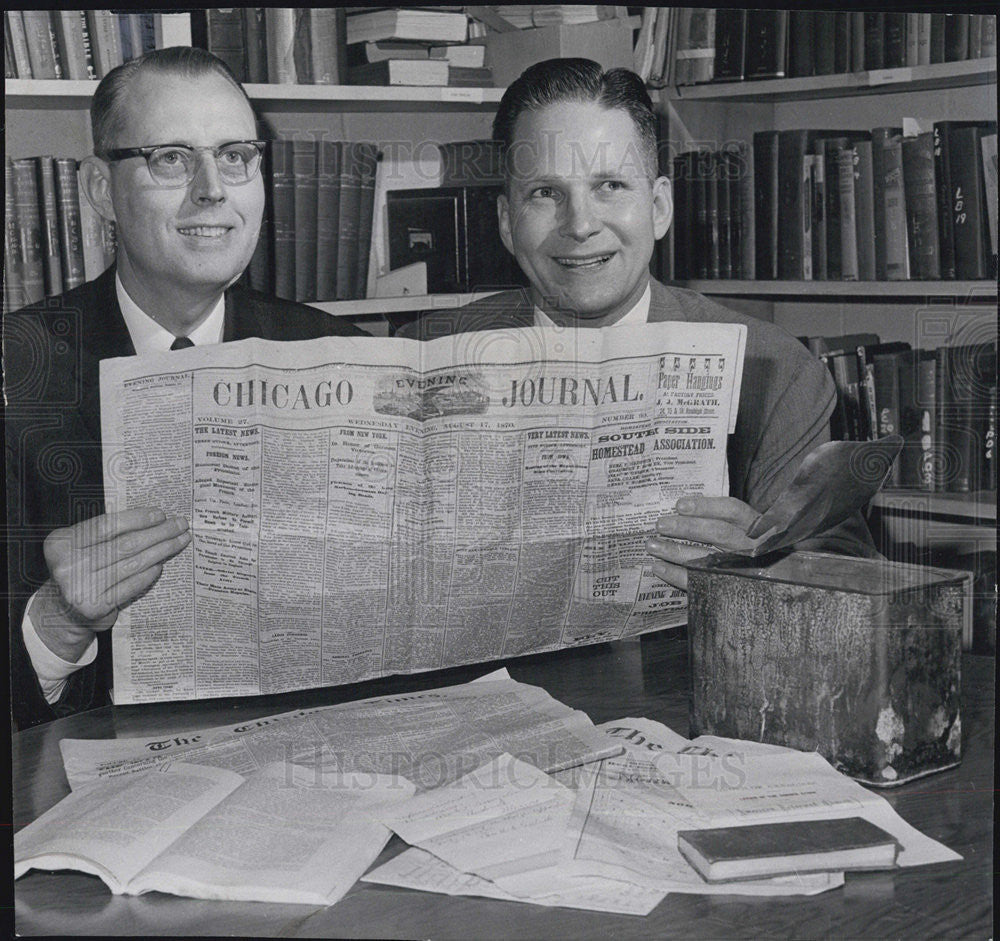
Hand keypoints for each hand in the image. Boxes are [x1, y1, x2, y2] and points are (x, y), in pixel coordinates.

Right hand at [30, 508, 190, 662]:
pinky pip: (131, 585)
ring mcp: (81, 588)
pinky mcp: (96, 607)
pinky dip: (149, 573)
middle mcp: (68, 565)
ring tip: (179, 541)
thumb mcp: (82, 546)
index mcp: (61, 543)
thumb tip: (153, 519)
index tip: (160, 514)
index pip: (106, 525)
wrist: (63, 611)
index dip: (136, 518)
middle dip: (158, 532)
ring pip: (132, 564)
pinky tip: (161, 564)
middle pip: (124, 544)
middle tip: (180, 525)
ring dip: (161, 550)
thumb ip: (107, 533)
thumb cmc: (80, 570)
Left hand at [646, 495, 760, 591]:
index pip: (734, 511)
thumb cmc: (763, 556)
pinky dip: (678, 575)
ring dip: (676, 552)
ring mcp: (745, 571)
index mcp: (760, 528)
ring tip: (652, 546)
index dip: (706, 506)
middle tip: (660, 524)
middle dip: (686, 528)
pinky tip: (660, 568)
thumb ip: (731, 523)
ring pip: (707, 559)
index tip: (679, 505)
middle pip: (719, 533)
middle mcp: (754, 548)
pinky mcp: (733, 589)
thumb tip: (686, 510)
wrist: (783, 591)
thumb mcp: (757, 535)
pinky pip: (701, 582)